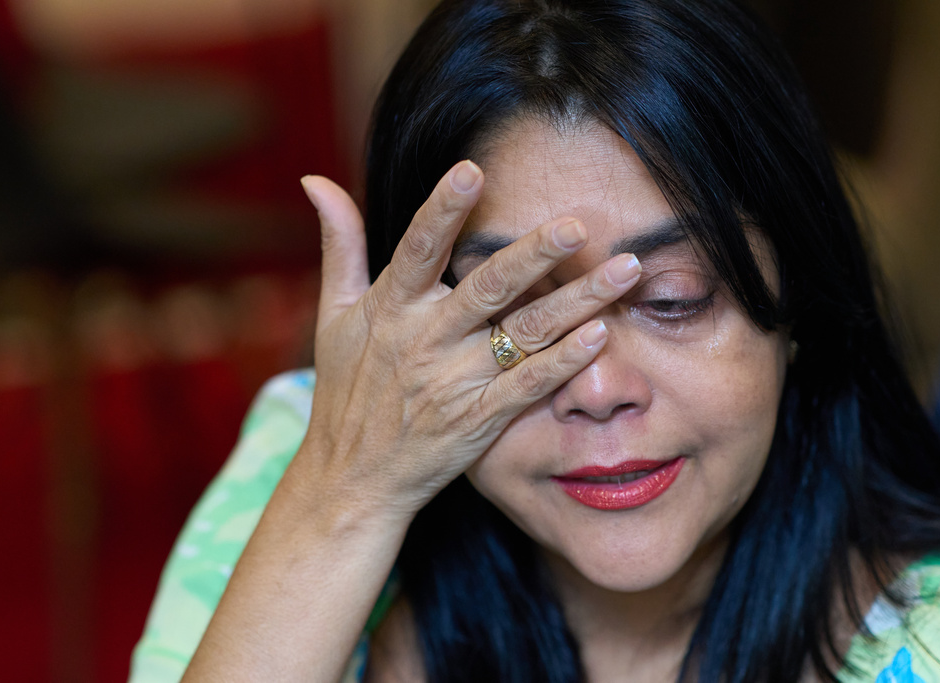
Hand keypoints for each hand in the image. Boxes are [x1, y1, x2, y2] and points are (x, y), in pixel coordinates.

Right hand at [298, 160, 641, 518]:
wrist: (350, 480)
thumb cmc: (345, 390)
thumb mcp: (332, 314)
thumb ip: (339, 245)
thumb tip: (316, 180)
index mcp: (389, 308)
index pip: (417, 250)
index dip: (441, 211)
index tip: (471, 171)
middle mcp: (424, 341)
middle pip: (485, 289)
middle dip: (533, 255)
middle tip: (577, 224)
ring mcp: (454, 383)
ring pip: (523, 333)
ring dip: (577, 300)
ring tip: (624, 270)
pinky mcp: (479, 420)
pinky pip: (529, 386)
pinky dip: (565, 362)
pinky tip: (602, 335)